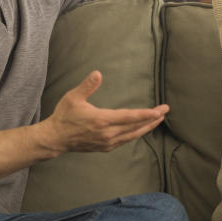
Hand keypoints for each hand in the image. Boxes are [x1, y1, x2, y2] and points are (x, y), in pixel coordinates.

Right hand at [44, 71, 167, 152]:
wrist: (55, 139)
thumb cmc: (64, 116)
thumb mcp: (73, 97)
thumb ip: (87, 86)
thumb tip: (98, 73)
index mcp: (101, 120)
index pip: (129, 118)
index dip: (146, 115)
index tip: (159, 111)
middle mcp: (107, 134)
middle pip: (136, 127)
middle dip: (152, 119)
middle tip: (165, 110)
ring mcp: (107, 142)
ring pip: (133, 135)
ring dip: (147, 127)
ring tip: (159, 119)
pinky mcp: (105, 147)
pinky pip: (126, 140)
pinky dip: (136, 133)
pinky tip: (142, 128)